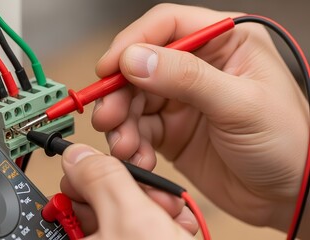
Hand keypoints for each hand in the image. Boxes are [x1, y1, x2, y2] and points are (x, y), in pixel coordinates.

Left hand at [60, 143, 197, 238]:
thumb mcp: (128, 216)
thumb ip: (101, 178)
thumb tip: (76, 153)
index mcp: (76, 235)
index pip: (72, 186)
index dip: (97, 170)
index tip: (117, 162)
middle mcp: (97, 239)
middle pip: (108, 193)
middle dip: (137, 187)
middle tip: (152, 195)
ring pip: (134, 203)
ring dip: (158, 202)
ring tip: (171, 214)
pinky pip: (150, 219)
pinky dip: (169, 219)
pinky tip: (179, 226)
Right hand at [92, 3, 308, 232]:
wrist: (288, 194)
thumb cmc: (287, 142)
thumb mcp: (241, 104)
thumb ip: (187, 78)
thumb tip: (136, 58)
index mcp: (224, 43)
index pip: (166, 26)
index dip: (132, 43)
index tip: (108, 68)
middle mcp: (198, 66)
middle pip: (140, 65)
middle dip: (120, 92)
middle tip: (109, 116)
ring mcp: (181, 99)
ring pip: (133, 100)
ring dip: (121, 122)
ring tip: (125, 145)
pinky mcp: (171, 129)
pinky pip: (138, 130)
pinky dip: (131, 143)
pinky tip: (139, 156)